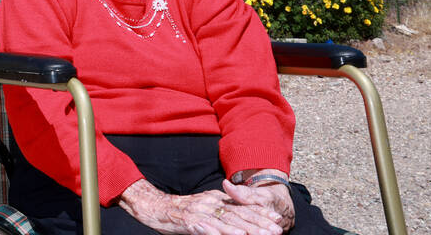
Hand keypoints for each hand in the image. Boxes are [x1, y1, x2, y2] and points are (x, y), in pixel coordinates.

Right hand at [118, 178, 283, 234]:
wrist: (153, 207)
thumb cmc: (178, 212)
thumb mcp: (202, 207)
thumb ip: (218, 210)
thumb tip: (238, 218)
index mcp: (214, 199)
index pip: (241, 207)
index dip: (260, 214)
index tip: (277, 220)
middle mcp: (209, 203)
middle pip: (237, 214)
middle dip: (259, 223)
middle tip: (276, 230)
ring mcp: (199, 212)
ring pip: (225, 221)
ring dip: (244, 229)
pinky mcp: (188, 221)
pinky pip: (206, 228)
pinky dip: (219, 232)